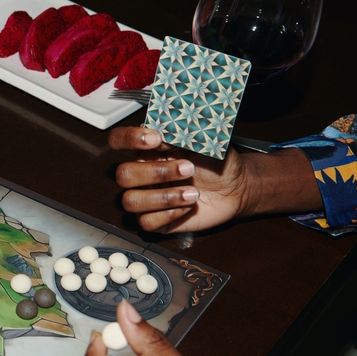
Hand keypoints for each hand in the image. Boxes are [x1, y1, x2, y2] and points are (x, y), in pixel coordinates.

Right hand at [110, 127, 254, 232]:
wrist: (237, 188)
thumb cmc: (218, 163)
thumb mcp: (203, 140)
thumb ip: (181, 133)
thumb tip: (162, 136)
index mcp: (148, 151)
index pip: (119, 140)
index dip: (129, 139)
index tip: (156, 139)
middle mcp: (142, 174)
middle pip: (123, 175)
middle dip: (157, 173)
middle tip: (188, 169)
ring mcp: (147, 198)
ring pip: (131, 201)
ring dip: (164, 197)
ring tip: (193, 193)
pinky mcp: (156, 220)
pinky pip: (147, 222)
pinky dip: (169, 214)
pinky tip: (187, 206)